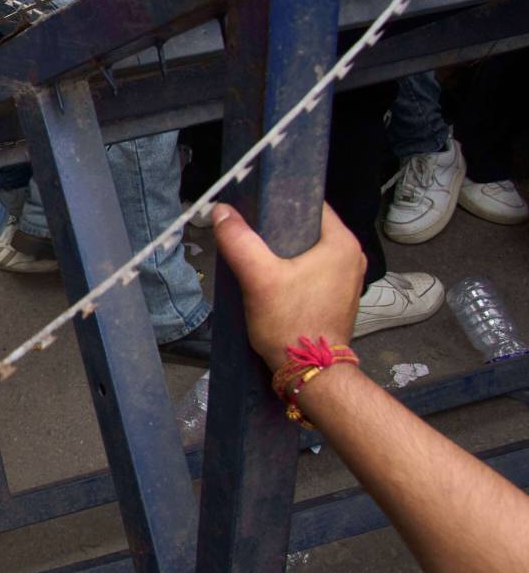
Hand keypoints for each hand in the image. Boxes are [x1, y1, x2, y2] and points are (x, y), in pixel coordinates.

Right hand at [210, 201, 364, 370]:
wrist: (310, 371)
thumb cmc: (290, 322)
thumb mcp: (258, 278)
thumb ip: (239, 241)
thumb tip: (220, 211)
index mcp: (343, 243)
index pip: (310, 204)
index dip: (280, 201)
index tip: (253, 207)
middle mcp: (352, 256)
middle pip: (307, 227)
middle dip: (277, 229)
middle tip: (249, 234)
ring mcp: (348, 278)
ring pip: (309, 250)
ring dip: (283, 251)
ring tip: (256, 256)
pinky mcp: (338, 296)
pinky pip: (313, 269)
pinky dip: (293, 269)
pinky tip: (272, 279)